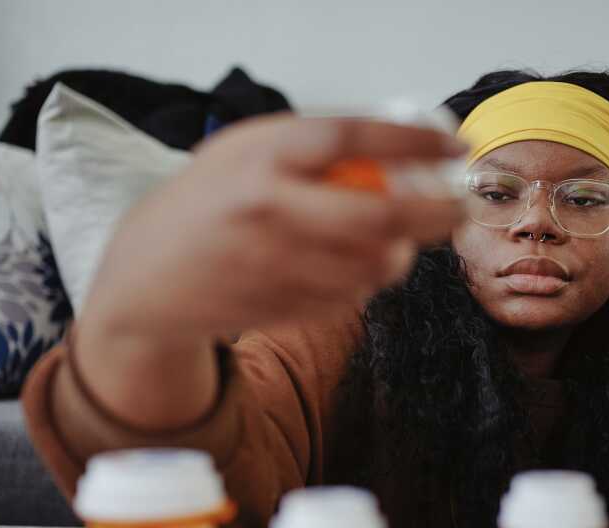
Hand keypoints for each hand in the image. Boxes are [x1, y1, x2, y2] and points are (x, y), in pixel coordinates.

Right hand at [74, 114, 465, 427]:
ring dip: (403, 255)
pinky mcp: (281, 307)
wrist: (148, 275)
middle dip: (436, 214)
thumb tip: (405, 154)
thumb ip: (313, 150)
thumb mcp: (248, 152)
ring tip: (401, 241)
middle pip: (379, 214)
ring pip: (374, 266)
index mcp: (260, 154)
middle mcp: (268, 207)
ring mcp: (275, 264)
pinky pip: (350, 297)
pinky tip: (351, 268)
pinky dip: (367, 283)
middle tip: (461, 209)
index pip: (352, 138)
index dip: (414, 143)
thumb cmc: (212, 201)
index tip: (455, 147)